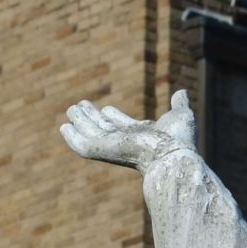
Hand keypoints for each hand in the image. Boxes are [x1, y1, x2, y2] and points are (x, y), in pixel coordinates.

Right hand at [59, 90, 196, 169]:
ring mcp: (113, 147)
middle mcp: (126, 142)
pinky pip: (83, 145)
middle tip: (81, 105)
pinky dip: (72, 137)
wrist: (171, 155)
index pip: (124, 126)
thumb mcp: (180, 115)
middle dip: (93, 118)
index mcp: (143, 136)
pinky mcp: (102, 150)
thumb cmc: (179, 141)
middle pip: (105, 129)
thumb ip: (179, 104)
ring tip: (71, 109)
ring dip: (81, 121)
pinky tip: (64, 127)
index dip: (114, 117)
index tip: (106, 109)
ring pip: (92, 133)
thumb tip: (182, 92)